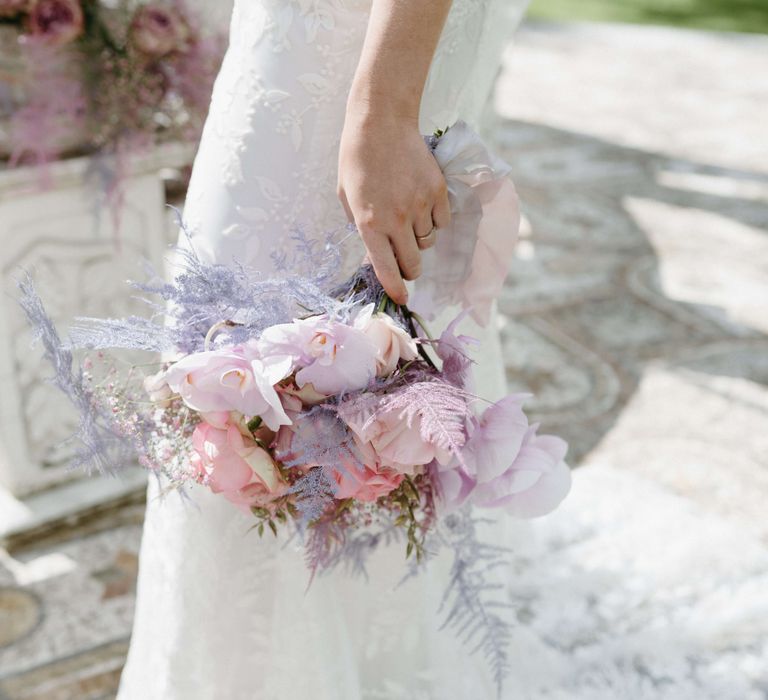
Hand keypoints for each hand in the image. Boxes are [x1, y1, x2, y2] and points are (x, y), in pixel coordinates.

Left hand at [337, 107, 450, 304]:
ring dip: (419, 239)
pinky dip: (434, 220)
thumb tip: (377, 253)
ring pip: (428, 242)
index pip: (386, 269)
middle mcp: (397, 219)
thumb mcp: (347, 199)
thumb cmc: (357, 160)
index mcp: (370, 224)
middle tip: (405, 262)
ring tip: (408, 218)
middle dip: (410, 269)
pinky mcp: (438, 191)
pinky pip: (442, 222)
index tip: (402, 299)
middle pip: (413, 263)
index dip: (395, 289)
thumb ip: (362, 228)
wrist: (381, 123)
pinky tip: (421, 204)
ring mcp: (420, 205)